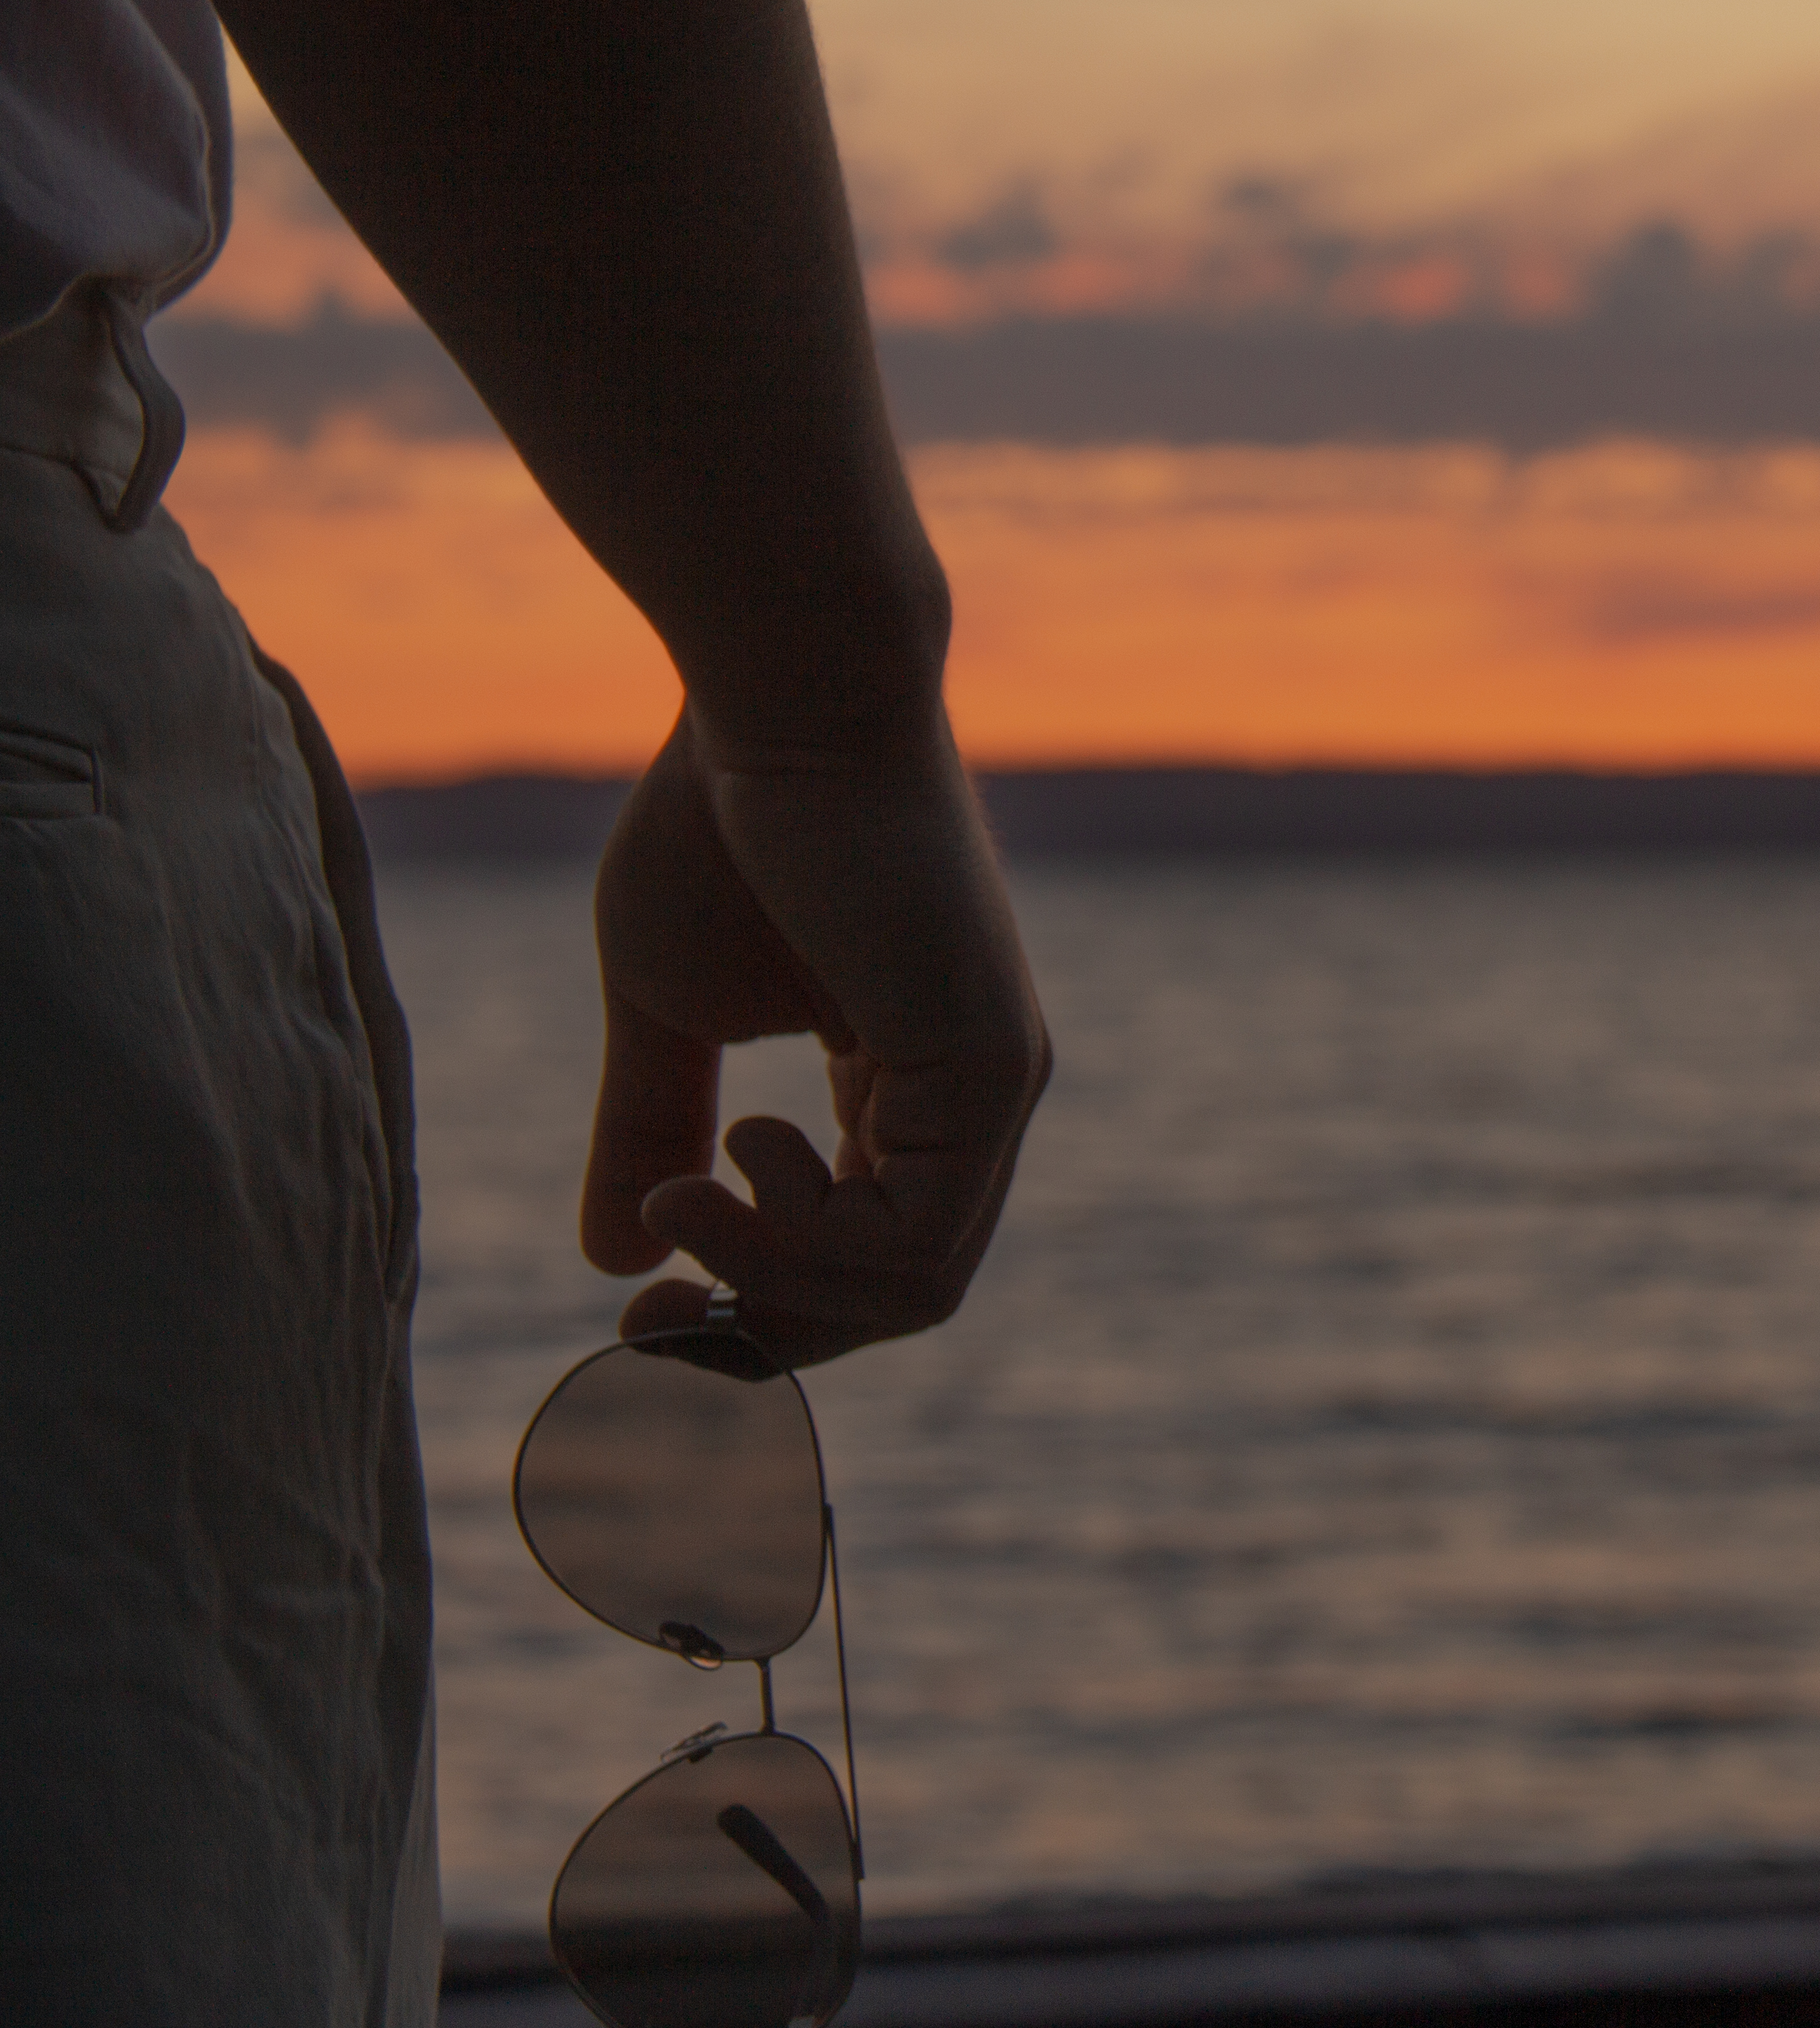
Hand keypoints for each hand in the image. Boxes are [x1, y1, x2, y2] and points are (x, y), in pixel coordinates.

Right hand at [581, 709, 1050, 1365]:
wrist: (777, 699)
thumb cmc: (722, 820)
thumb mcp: (668, 1006)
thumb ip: (650, 1127)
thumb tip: (616, 1257)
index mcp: (912, 1089)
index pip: (870, 1260)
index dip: (757, 1308)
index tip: (641, 1311)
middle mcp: (975, 1101)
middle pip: (899, 1299)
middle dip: (767, 1328)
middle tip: (651, 1314)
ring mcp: (995, 1086)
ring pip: (911, 1291)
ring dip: (770, 1280)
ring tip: (680, 1195)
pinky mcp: (988, 1067)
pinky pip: (913, 1241)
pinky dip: (795, 1244)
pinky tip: (724, 1153)